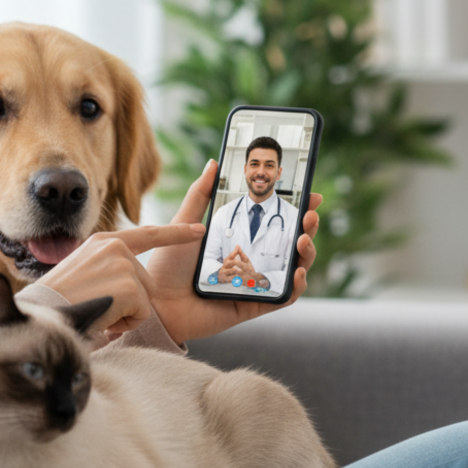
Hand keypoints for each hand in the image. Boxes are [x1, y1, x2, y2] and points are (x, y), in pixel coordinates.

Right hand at [35, 221, 204, 335]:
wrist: (43, 317)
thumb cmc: (57, 303)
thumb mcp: (82, 273)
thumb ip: (107, 269)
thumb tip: (129, 285)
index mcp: (103, 242)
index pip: (148, 234)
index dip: (176, 233)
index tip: (199, 228)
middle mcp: (115, 247)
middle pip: (146, 281)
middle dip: (130, 302)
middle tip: (99, 307)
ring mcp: (123, 264)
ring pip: (145, 299)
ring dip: (126, 314)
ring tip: (98, 311)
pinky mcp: (129, 285)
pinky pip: (142, 313)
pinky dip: (125, 323)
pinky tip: (104, 318)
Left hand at [146, 160, 320, 344]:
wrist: (156, 303)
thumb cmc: (167, 265)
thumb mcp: (184, 222)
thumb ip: (200, 193)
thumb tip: (213, 162)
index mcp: (237, 239)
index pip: (274, 221)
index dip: (295, 208)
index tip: (309, 193)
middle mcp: (250, 260)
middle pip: (290, 243)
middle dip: (307, 226)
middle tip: (311, 213)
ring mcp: (254, 283)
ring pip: (293, 268)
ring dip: (307, 253)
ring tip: (303, 238)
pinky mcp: (254, 305)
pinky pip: (283, 298)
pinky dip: (296, 286)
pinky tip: (297, 271)